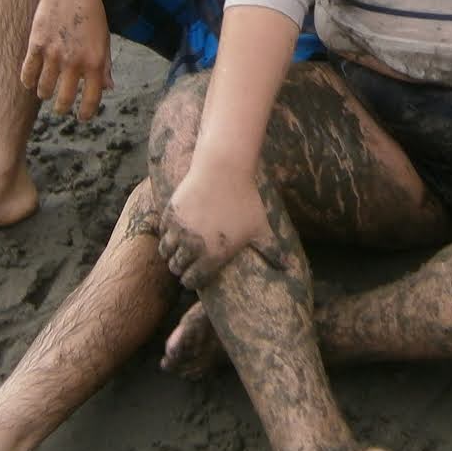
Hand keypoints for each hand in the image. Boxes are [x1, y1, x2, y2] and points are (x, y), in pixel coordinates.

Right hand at [21, 0, 112, 119]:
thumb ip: (105, 66)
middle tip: (60, 108)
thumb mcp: (104, 39)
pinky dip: (28, 81)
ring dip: (44, 95)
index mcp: (95, 61)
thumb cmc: (91, 13)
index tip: (82, 117)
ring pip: (43, 89)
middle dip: (61, 108)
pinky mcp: (36, 45)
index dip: (86, 113)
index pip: (91, 98)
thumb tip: (108, 88)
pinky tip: (30, 82)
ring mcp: (53, 54)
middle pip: (63, 99)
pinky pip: (28, 73)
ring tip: (45, 93)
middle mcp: (74, 61)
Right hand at [158, 163, 277, 290]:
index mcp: (214, 256)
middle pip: (176, 268)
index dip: (192, 280)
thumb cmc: (246, 199)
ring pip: (166, 252)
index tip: (193, 277)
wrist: (225, 169)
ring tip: (177, 251)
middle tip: (184, 265)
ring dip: (171, 254)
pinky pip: (162, 233)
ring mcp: (179, 230)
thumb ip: (272, 251)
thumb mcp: (261, 227)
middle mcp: (193, 247)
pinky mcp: (169, 214)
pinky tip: (174, 233)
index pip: (193, 280)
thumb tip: (289, 268)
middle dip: (180, 268)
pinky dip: (166, 235)